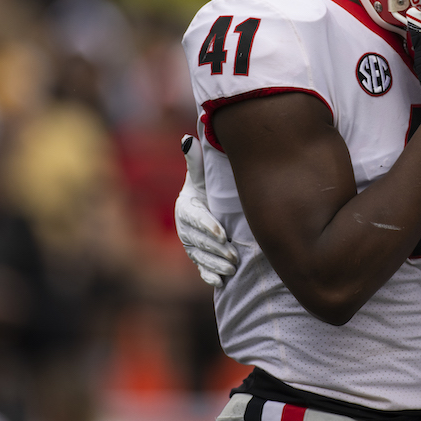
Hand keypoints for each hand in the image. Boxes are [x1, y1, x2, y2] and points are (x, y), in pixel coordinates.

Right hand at [176, 135, 238, 286]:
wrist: (204, 208)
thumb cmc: (206, 189)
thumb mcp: (201, 176)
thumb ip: (195, 161)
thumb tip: (186, 139)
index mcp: (186, 208)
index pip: (196, 219)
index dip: (208, 227)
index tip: (223, 234)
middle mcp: (185, 229)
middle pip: (200, 242)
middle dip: (217, 249)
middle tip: (234, 255)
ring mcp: (191, 246)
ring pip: (202, 257)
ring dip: (217, 264)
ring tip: (233, 267)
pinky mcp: (198, 258)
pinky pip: (201, 269)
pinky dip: (210, 276)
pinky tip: (220, 281)